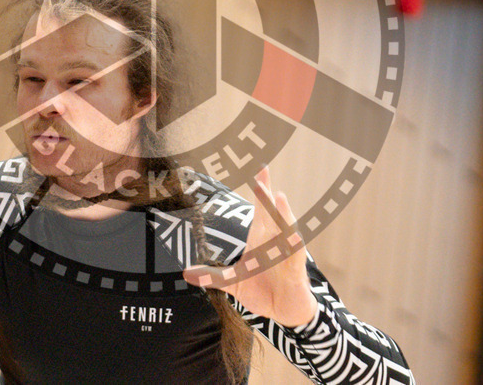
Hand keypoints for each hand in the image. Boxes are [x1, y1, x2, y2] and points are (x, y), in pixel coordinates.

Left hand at [183, 167, 318, 327]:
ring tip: (278, 197)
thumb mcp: (235, 283)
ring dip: (282, 213)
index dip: (262, 189)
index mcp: (261, 238)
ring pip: (285, 229)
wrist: (285, 313)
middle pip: (272, 212)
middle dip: (267, 194)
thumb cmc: (264, 291)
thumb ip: (213, 276)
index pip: (262, 209)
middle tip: (262, 172)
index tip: (260, 168)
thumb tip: (185, 273)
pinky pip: (295, 254)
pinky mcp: (296, 270)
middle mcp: (274, 241)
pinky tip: (292, 235)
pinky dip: (294, 244)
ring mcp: (286, 253)